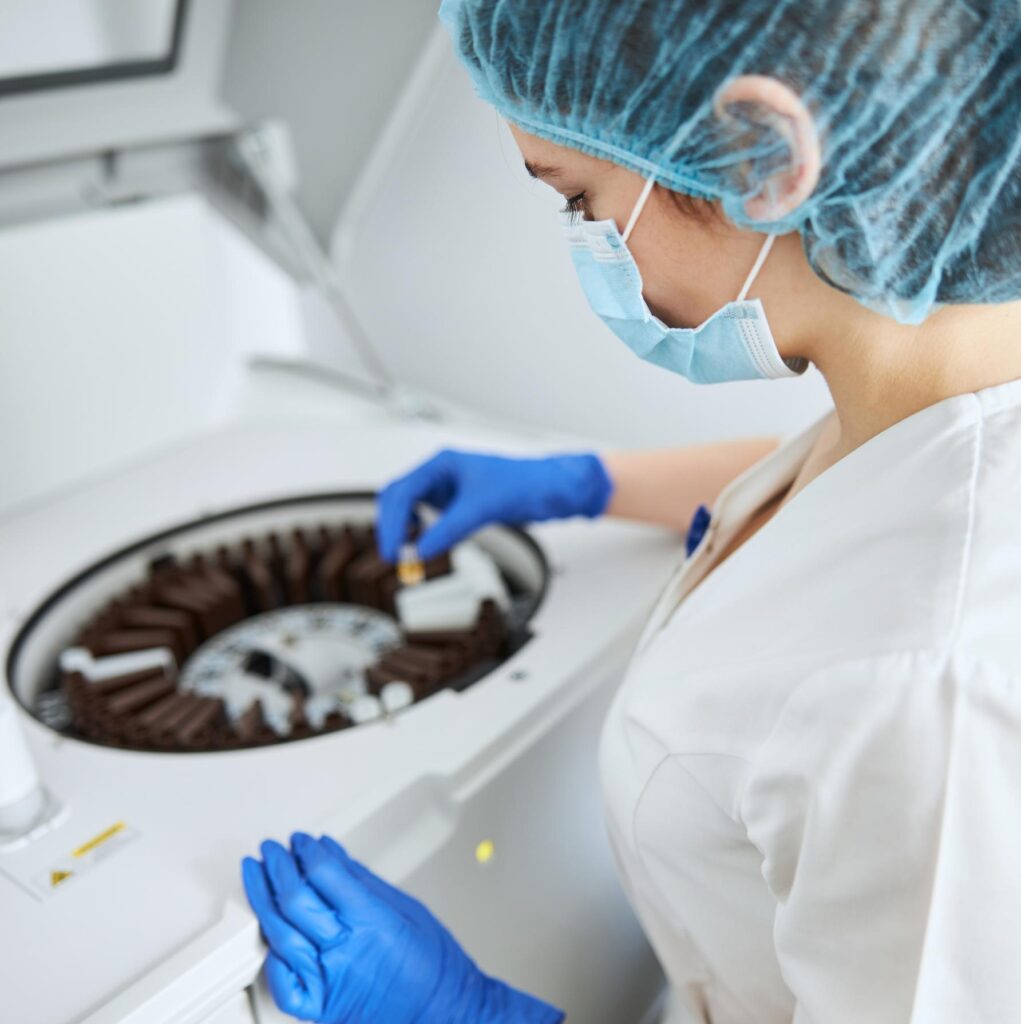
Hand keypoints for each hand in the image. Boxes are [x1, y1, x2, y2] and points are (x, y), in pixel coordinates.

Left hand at [241, 832, 564, 1022]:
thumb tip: (331, 854)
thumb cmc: (433, 962)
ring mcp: (330, 982)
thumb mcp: (404, 906)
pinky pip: (285, 986)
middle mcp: (346, 951)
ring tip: (257, 876)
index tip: (301, 841)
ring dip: (264, 900)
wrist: (445, 1011)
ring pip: (281, 935)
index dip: (306, 852)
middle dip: (278, 868)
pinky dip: (273, 959)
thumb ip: (360, 880)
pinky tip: (269, 936)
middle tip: (271, 851)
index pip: (324, 874)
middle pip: (296, 900)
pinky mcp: (323, 1008)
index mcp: (371, 920)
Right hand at [375, 448, 613, 561]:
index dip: (392, 523)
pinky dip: (420, 531)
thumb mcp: (483, 507)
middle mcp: (441, 472)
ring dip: (403, 528)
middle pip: (398, 496)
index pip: (403, 491)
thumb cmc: (525, 483)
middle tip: (394, 556)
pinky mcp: (458, 502)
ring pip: (410, 506)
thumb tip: (422, 551)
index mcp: (442, 463)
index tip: (392, 551)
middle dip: (392, 526)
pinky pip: (428, 516)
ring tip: (406, 552)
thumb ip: (450, 528)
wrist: (553, 488)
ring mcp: (448, 487)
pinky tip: (425, 543)